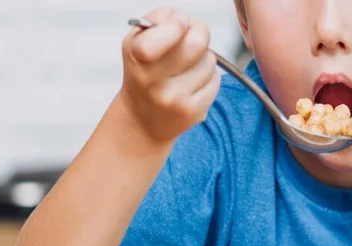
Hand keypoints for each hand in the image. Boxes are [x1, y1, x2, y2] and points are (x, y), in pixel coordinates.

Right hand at [119, 7, 220, 141]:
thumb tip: (183, 19)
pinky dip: (208, 77)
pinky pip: (215, 81)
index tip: (180, 22)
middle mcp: (155, 81)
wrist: (142, 120)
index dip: (180, 22)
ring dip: (203, 59)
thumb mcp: (137, 41)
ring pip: (209, 62)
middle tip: (192, 37)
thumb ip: (158, 20)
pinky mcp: (194, 112)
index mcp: (139, 57)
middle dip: (199, 33)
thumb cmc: (143, 73)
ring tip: (187, 67)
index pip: (171, 30)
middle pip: (197, 43)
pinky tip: (193, 83)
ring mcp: (176, 99)